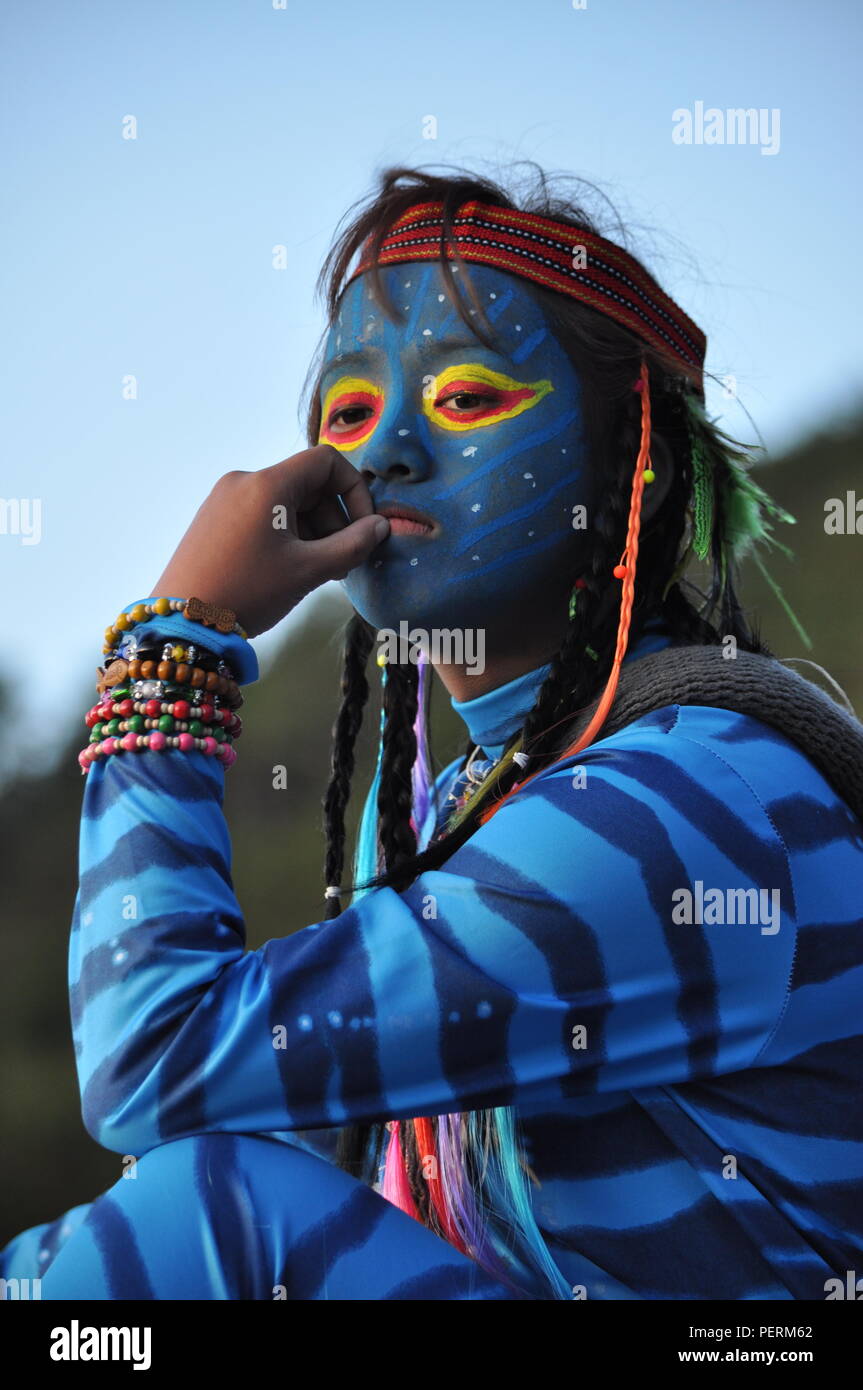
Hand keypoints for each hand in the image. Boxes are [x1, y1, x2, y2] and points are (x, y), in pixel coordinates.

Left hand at [149, 444, 389, 637]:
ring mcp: (224, 499)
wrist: (182, 623)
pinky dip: (285, 535)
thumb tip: (382, 527)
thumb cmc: (249, 591)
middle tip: (342, 563)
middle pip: (306, 484)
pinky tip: (287, 570)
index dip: (354, 490)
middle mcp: (244, 481)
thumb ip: (352, 545)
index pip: (326, 461)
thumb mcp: (308, 571)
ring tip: (317, 572)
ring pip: (285, 503)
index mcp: (268, 484)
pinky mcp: (212, 520)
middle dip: (334, 519)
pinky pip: (262, 515)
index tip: (363, 529)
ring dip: (312, 531)